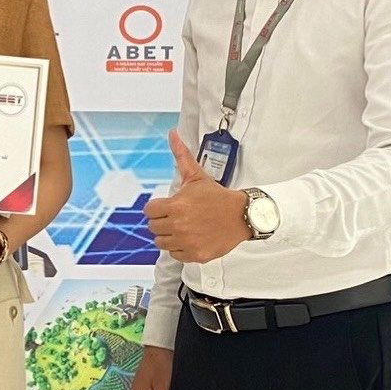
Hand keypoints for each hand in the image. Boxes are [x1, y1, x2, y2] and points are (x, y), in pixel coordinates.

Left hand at [144, 130, 249, 264]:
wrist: (241, 215)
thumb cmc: (218, 197)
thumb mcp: (197, 176)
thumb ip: (181, 156)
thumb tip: (172, 135)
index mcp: (176, 206)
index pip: (149, 211)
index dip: (157, 207)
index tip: (168, 206)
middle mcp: (179, 225)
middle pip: (153, 227)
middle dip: (163, 220)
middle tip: (177, 216)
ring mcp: (187, 241)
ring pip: (161, 242)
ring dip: (169, 235)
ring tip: (182, 227)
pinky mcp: (195, 254)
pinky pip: (175, 254)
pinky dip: (180, 248)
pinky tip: (189, 238)